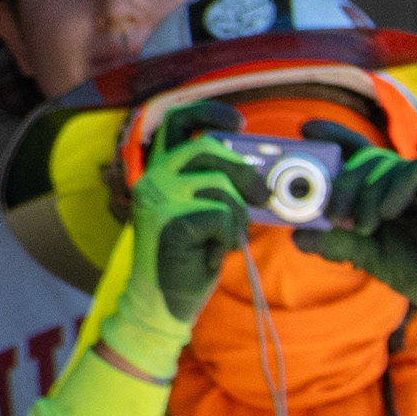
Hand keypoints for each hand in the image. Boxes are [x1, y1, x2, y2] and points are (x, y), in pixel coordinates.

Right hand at [118, 117, 259, 344]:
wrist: (165, 301)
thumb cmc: (190, 258)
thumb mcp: (209, 215)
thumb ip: (223, 188)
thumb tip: (264, 175)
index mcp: (160, 171)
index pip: (178, 123)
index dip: (210, 114)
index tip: (240, 123)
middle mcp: (152, 177)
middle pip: (210, 150)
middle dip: (245, 172)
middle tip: (265, 197)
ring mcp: (157, 196)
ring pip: (221, 186)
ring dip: (238, 216)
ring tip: (223, 239)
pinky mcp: (171, 219)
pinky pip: (222, 215)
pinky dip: (229, 236)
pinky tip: (212, 251)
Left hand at [292, 128, 416, 308]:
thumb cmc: (416, 269)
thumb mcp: (369, 257)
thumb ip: (337, 244)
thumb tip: (298, 236)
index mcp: (378, 192)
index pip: (352, 154)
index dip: (331, 137)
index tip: (306, 131)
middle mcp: (397, 180)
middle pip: (362, 160)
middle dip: (342, 184)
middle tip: (333, 215)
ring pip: (385, 164)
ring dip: (367, 194)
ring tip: (364, 227)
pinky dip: (397, 188)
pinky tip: (389, 212)